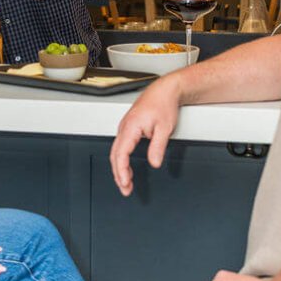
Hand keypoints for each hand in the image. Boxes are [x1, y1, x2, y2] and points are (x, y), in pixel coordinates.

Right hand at [109, 76, 181, 194]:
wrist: (165, 90)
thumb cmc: (164, 104)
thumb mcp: (165, 128)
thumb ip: (157, 147)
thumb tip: (154, 162)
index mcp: (131, 127)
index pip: (121, 154)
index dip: (122, 171)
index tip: (125, 183)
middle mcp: (125, 127)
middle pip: (115, 155)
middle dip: (118, 175)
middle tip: (125, 190)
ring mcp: (125, 127)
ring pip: (116, 152)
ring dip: (119, 169)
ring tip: (126, 184)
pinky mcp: (129, 128)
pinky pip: (121, 147)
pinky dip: (122, 160)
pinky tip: (127, 169)